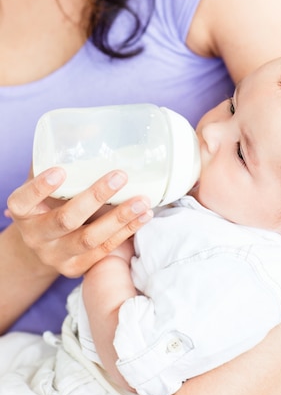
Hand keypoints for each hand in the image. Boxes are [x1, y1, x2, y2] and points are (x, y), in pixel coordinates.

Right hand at [6, 168, 152, 277]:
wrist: (41, 244)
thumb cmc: (47, 201)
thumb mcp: (44, 178)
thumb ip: (61, 154)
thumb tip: (92, 126)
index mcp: (22, 211)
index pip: (23, 200)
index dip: (40, 187)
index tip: (60, 170)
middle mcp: (36, 236)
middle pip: (65, 220)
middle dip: (95, 197)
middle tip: (120, 175)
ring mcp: (56, 256)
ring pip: (90, 239)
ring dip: (119, 218)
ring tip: (142, 200)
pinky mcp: (76, 268)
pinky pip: (104, 251)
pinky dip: (126, 232)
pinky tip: (144, 216)